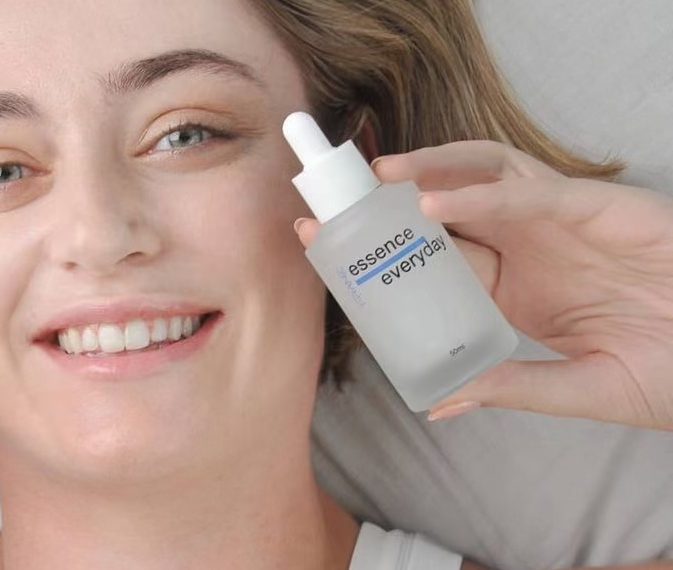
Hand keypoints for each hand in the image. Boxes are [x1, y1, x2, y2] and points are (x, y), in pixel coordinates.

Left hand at [296, 141, 672, 430]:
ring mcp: (558, 222)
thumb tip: (439, 402)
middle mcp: (527, 247)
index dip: (380, 253)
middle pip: (445, 211)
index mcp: (514, 290)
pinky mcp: (596, 205)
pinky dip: (482, 189)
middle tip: (331, 206)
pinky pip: (530, 188)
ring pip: (480, 177)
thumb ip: (513, 387)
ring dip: (427, 174)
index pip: (433, 262)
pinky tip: (437, 200)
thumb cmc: (669, 371)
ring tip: (376, 182)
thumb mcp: (580, 388)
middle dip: (387, 205)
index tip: (324, 249)